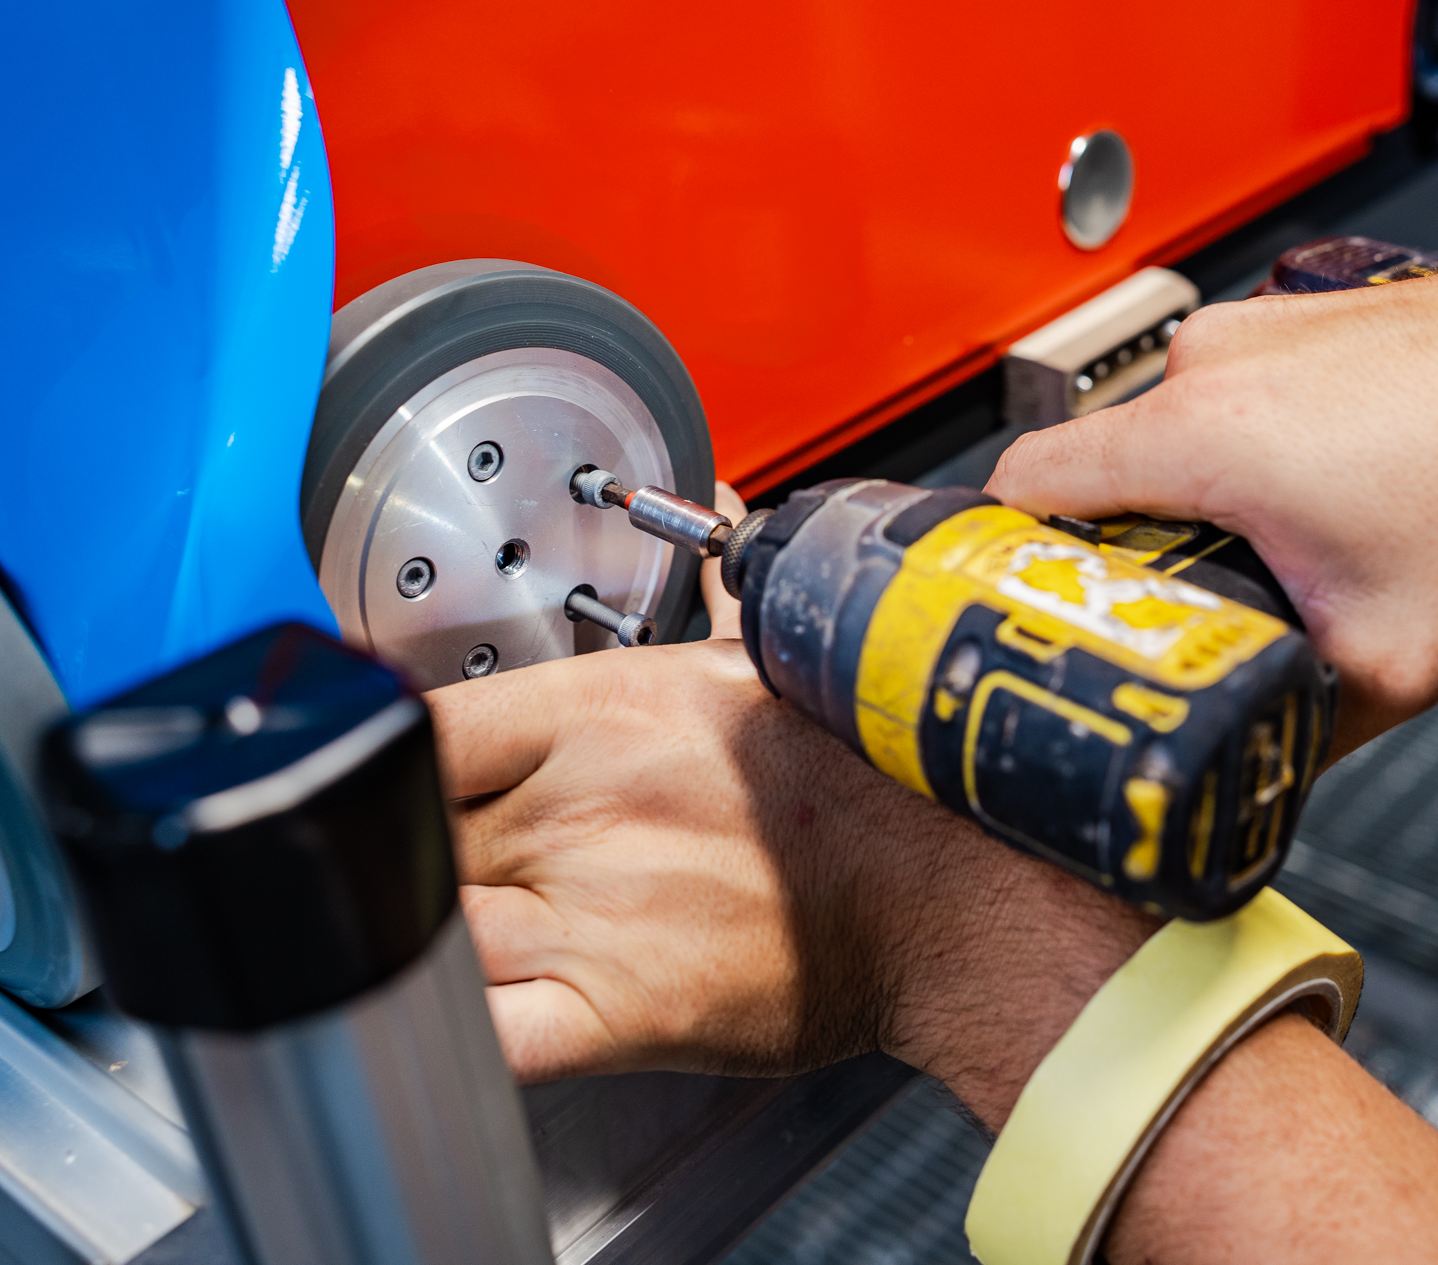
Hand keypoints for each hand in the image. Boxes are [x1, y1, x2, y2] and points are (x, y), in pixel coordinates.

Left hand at [425, 484, 1156, 1115]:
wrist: (954, 895)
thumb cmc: (876, 785)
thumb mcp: (778, 662)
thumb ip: (716, 590)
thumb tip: (718, 501)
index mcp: (602, 711)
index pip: (421, 723)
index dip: (386, 755)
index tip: (389, 776)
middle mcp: (578, 806)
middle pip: (409, 826)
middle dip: (407, 849)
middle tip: (453, 859)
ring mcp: (588, 909)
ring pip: (420, 923)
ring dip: (416, 931)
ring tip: (447, 932)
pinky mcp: (615, 1010)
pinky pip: (484, 1033)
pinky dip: (441, 1027)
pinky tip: (438, 1014)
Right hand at [987, 263, 1437, 752]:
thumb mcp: (1400, 656)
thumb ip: (1304, 730)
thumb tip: (1259, 770)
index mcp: (1202, 431)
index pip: (1021, 484)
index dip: (1004, 559)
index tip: (1025, 609)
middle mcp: (1216, 360)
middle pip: (1102, 467)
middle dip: (1129, 547)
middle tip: (1182, 615)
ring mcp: (1266, 327)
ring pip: (1178, 431)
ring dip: (1205, 497)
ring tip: (1288, 558)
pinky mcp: (1313, 322)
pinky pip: (1242, 396)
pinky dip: (1263, 451)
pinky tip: (1343, 501)